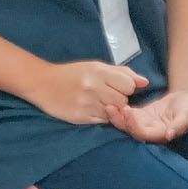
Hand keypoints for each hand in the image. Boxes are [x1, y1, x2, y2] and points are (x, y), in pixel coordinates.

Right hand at [28, 59, 147, 125]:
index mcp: (98, 72)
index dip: (126, 88)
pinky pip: (102, 122)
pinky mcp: (80, 117)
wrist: (43, 83)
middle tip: (108, 96)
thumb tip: (144, 82)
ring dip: (111, 110)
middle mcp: (93, 87)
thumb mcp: (95, 66)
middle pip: (123, 101)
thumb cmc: (72, 74)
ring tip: (100, 103)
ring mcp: (86, 104)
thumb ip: (121, 73)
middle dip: (120, 100)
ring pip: (114, 113)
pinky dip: (101, 117)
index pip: (129, 85)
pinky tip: (92, 109)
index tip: (118, 87)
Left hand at [112, 83, 187, 144]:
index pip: (143, 134)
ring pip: (128, 123)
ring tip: (108, 105)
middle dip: (120, 121)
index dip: (133, 124)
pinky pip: (130, 115)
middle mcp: (152, 133)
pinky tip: (114, 102)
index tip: (127, 110)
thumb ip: (179, 125)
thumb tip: (169, 135)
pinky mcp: (143, 115)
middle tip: (110, 108)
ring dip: (117, 116)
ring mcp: (146, 124)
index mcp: (161, 135)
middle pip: (131, 130)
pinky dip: (121, 110)